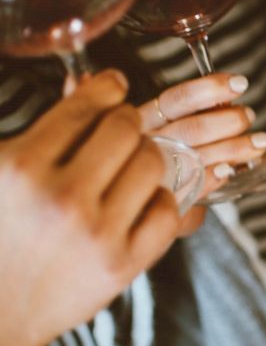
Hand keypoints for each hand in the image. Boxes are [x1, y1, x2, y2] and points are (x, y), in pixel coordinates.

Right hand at [0, 71, 181, 345]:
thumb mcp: (1, 174)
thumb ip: (44, 131)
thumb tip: (87, 81)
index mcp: (20, 167)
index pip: (84, 108)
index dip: (107, 90)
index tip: (116, 86)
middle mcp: (60, 197)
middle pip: (126, 129)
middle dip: (127, 124)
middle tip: (123, 131)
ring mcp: (96, 232)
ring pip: (153, 163)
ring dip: (148, 158)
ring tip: (132, 166)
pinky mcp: (123, 264)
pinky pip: (168, 208)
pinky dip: (161, 199)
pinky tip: (142, 201)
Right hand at [139, 73, 261, 198]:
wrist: (146, 198)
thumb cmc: (166, 152)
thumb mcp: (172, 126)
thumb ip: (198, 114)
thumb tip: (231, 104)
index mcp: (147, 120)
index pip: (177, 100)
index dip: (209, 89)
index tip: (239, 84)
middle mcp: (149, 144)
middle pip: (192, 129)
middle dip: (229, 120)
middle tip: (249, 115)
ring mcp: (157, 173)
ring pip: (197, 157)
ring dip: (234, 148)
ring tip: (260, 142)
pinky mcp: (166, 198)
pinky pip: (195, 186)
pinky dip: (216, 176)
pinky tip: (230, 170)